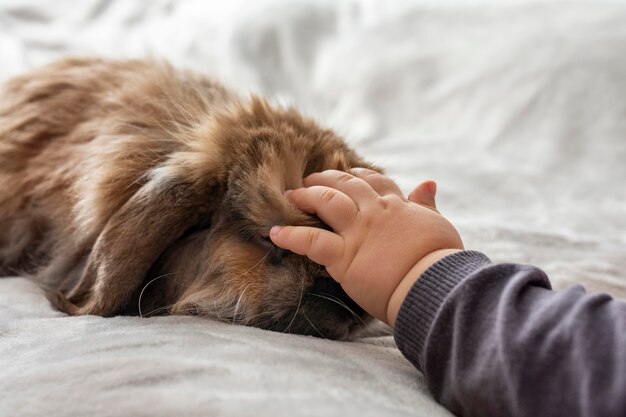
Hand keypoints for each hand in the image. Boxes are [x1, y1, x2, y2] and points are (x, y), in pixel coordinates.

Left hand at [269, 168, 463, 325]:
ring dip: (307, 196)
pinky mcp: (344, 256)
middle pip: (346, 185)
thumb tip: (429, 183)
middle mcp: (374, 213)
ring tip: (291, 195)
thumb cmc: (441, 260)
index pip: (376, 182)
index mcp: (397, 206)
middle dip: (327, 179)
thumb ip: (427, 205)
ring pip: (327, 202)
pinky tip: (275, 234)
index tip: (350, 174)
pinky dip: (291, 236)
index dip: (360, 176)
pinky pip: (311, 241)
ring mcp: (358, 232)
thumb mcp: (438, 224)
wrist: (434, 283)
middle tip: (311, 179)